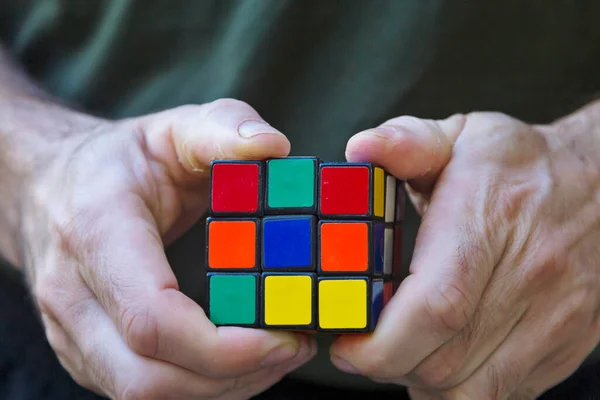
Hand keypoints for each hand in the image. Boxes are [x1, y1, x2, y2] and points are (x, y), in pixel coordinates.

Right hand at [21, 99, 315, 398]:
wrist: (48, 186)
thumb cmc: (117, 161)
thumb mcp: (172, 129)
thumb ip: (222, 128)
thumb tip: (275, 146)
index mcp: (96, 233)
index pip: (152, 319)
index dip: (223, 346)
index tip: (284, 336)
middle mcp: (72, 293)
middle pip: (147, 377)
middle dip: (232, 376)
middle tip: (294, 346)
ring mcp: (71, 331)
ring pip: (144, 395)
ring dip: (220, 388)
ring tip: (276, 355)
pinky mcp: (84, 351)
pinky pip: (140, 391)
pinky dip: (197, 388)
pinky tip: (239, 362)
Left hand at [333, 110, 599, 398]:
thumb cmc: (520, 163)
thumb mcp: (462, 136)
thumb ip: (406, 141)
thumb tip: (359, 149)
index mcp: (491, 220)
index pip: (436, 305)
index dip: (381, 343)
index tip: (346, 345)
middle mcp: (531, 275)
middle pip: (447, 360)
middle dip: (389, 367)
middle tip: (362, 350)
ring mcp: (555, 316)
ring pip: (475, 391)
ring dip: (423, 385)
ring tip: (401, 356)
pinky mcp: (567, 343)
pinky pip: (507, 395)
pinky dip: (463, 392)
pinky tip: (444, 361)